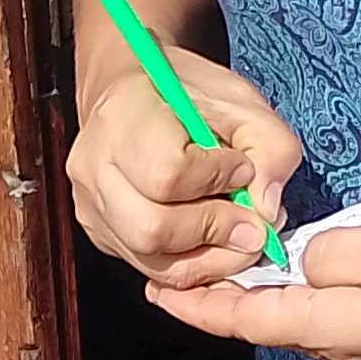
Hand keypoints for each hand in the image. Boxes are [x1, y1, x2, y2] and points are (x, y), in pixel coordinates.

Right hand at [66, 48, 301, 284]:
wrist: (130, 91)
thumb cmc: (183, 92)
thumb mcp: (241, 102)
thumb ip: (270, 148)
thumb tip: (265, 209)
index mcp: (123, 116)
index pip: (166, 174)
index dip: (215, 181)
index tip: (241, 169)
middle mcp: (94, 165)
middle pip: (152, 229)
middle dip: (215, 234)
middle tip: (252, 224)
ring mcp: (90, 204)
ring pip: (150, 259)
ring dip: (208, 259)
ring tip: (237, 235)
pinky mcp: (100, 232)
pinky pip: (148, 268)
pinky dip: (190, 265)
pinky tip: (212, 243)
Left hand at [151, 219, 360, 359]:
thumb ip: (323, 251)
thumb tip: (306, 258)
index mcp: (323, 325)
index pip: (241, 318)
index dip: (196, 305)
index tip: (156, 292)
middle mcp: (338, 339)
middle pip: (264, 320)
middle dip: (220, 298)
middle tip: (181, 268)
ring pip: (297, 313)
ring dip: (260, 291)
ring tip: (228, 263)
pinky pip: (333, 302)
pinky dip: (301, 285)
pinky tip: (300, 261)